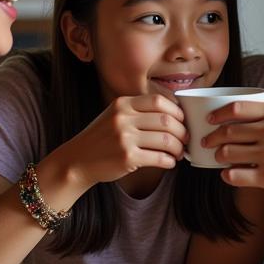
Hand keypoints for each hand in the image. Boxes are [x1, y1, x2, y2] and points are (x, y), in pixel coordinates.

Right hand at [60, 95, 186, 186]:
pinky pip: (159, 158)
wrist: (77, 160)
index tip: (182, 121)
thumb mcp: (114, 116)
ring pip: (166, 140)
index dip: (177, 111)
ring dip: (178, 148)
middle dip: (182, 132)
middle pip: (166, 120)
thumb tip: (173, 115)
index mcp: (123, 104)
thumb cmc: (100, 139)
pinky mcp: (127, 158)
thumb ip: (138, 111)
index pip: (159, 101)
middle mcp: (123, 118)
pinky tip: (169, 162)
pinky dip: (169, 161)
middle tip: (185, 139)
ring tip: (178, 153)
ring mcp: (125, 138)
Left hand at [202, 100, 263, 199]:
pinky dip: (227, 175)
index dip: (218, 114)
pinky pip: (235, 175)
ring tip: (220, 158)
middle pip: (228, 132)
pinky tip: (229, 174)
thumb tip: (238, 121)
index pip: (236, 108)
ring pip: (227, 153)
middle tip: (207, 142)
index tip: (210, 119)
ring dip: (219, 156)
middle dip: (212, 137)